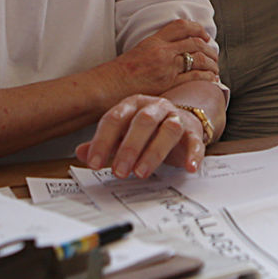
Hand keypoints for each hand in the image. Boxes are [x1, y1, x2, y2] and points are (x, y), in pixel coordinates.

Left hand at [76, 95, 207, 177]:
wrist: (182, 119)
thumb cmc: (147, 129)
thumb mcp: (122, 134)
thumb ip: (104, 143)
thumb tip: (81, 153)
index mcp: (133, 104)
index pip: (115, 119)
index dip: (103, 141)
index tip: (94, 163)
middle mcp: (155, 107)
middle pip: (142, 122)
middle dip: (129, 148)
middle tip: (118, 171)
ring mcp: (176, 117)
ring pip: (168, 130)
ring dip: (154, 152)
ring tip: (141, 173)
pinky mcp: (194, 132)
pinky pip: (195, 141)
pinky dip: (193, 154)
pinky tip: (189, 167)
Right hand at [101, 19, 219, 98]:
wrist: (106, 88)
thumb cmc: (117, 75)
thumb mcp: (136, 53)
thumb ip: (154, 49)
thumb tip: (170, 52)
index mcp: (153, 41)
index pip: (181, 26)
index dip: (197, 29)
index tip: (204, 35)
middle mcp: (162, 51)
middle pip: (194, 42)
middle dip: (209, 48)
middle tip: (213, 55)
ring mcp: (166, 68)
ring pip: (199, 58)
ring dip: (211, 63)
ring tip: (214, 68)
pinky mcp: (169, 84)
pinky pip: (195, 77)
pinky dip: (207, 77)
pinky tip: (211, 79)